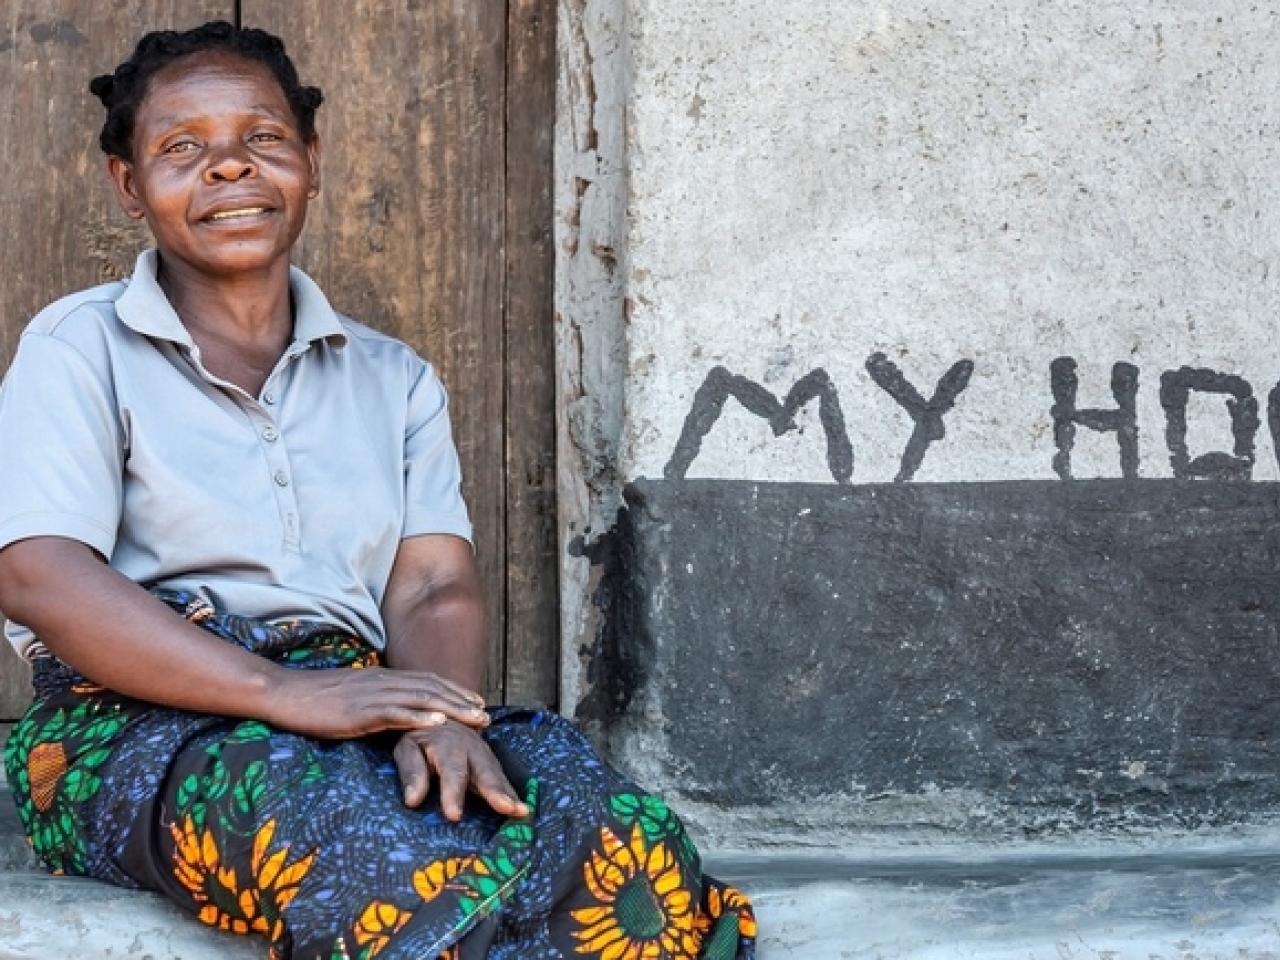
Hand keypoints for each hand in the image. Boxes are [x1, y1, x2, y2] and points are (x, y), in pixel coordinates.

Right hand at [265, 666, 491, 739]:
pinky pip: (395, 713)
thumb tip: (393, 711)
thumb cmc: (316, 699)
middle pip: (433, 688)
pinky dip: (419, 717)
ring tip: (476, 719)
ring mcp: (373, 695)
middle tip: (487, 715)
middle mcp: (384, 681)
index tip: (477, 702)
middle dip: (463, 701)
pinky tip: (438, 723)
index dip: (454, 690)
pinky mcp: (360, 711)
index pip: (427, 681)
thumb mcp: (353, 696)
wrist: (286, 693)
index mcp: (383, 677)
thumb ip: (375, 700)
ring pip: (422, 699)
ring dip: (453, 709)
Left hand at [394, 720, 530, 820]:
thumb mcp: (407, 748)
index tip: (454, 816)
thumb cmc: (419, 735)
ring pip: (498, 775)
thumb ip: (412, 772)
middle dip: (496, 791)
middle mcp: (472, 749)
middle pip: (485, 772)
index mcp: (448, 745)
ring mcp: (484, 754)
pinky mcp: (491, 761)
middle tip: (508, 809)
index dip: (453, 794)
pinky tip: (521, 809)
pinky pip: (502, 778)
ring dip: (510, 794)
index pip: (452, 772)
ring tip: (522, 811)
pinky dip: (512, 793)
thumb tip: (413, 800)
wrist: (440, 711)